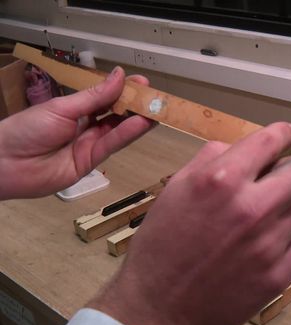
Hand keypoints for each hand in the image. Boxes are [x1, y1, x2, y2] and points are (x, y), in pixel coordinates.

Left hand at [0, 67, 153, 199]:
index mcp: (75, 108)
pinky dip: (128, 134)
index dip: (124, 90)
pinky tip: (141, 124)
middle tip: (156, 97)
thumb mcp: (62, 107)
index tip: (143, 82)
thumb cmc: (27, 129)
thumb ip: (94, 96)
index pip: (106, 97)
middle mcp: (85, 125)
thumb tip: (118, 75)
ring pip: (118, 130)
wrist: (7, 163)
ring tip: (156, 110)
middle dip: (136, 105)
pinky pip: (112, 145)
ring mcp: (89, 144)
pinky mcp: (91, 162)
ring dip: (137, 120)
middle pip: (116, 114)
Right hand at [89, 122, 290, 324]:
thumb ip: (212, 159)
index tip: (287, 136)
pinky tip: (271, 243)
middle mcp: (252, 208)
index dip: (285, 133)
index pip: (273, 139)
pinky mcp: (279, 275)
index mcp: (222, 181)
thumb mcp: (175, 189)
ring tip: (269, 216)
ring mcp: (269, 245)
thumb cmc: (162, 245)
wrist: (158, 308)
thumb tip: (246, 147)